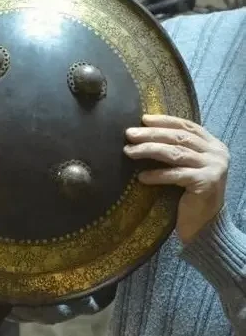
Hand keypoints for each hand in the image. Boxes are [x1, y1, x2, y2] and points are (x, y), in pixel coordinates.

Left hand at [124, 114, 228, 243]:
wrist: (206, 226)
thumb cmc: (190, 195)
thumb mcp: (186, 166)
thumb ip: (176, 149)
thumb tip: (144, 133)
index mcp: (213, 145)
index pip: (186, 126)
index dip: (164, 121)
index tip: (143, 119)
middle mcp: (217, 153)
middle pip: (178, 137)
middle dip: (151, 134)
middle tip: (129, 134)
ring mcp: (214, 167)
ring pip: (175, 153)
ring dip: (149, 150)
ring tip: (128, 151)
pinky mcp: (206, 183)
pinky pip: (176, 175)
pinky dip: (157, 175)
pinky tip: (141, 177)